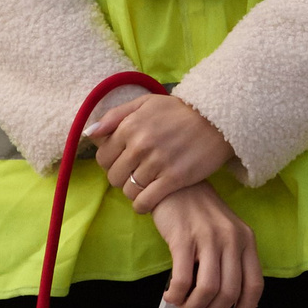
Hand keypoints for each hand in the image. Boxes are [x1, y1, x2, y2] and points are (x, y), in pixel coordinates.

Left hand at [89, 93, 233, 213]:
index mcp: (130, 126)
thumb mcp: (146, 103)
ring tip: (144, 185)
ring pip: (129, 190)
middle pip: (114, 176)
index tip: (123, 162)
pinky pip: (145, 201)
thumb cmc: (180, 110)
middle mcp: (141, 145)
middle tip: (134, 174)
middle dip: (121, 177)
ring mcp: (158, 163)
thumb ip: (115, 116)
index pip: (103, 157)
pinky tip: (147, 201)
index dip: (111, 162)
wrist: (219, 119)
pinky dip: (142, 205)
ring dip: (133, 191)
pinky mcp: (175, 179)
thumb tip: (89, 133)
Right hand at [150, 184, 262, 307]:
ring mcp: (209, 238)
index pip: (254, 286)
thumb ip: (230, 261)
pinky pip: (183, 280)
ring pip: (208, 290)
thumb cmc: (199, 213)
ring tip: (183, 303)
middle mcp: (232, 239)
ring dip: (194, 306)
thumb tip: (224, 301)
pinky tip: (171, 293)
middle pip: (230, 293)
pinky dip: (176, 295)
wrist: (176, 185)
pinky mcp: (183, 239)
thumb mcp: (225, 234)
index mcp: (247, 240)